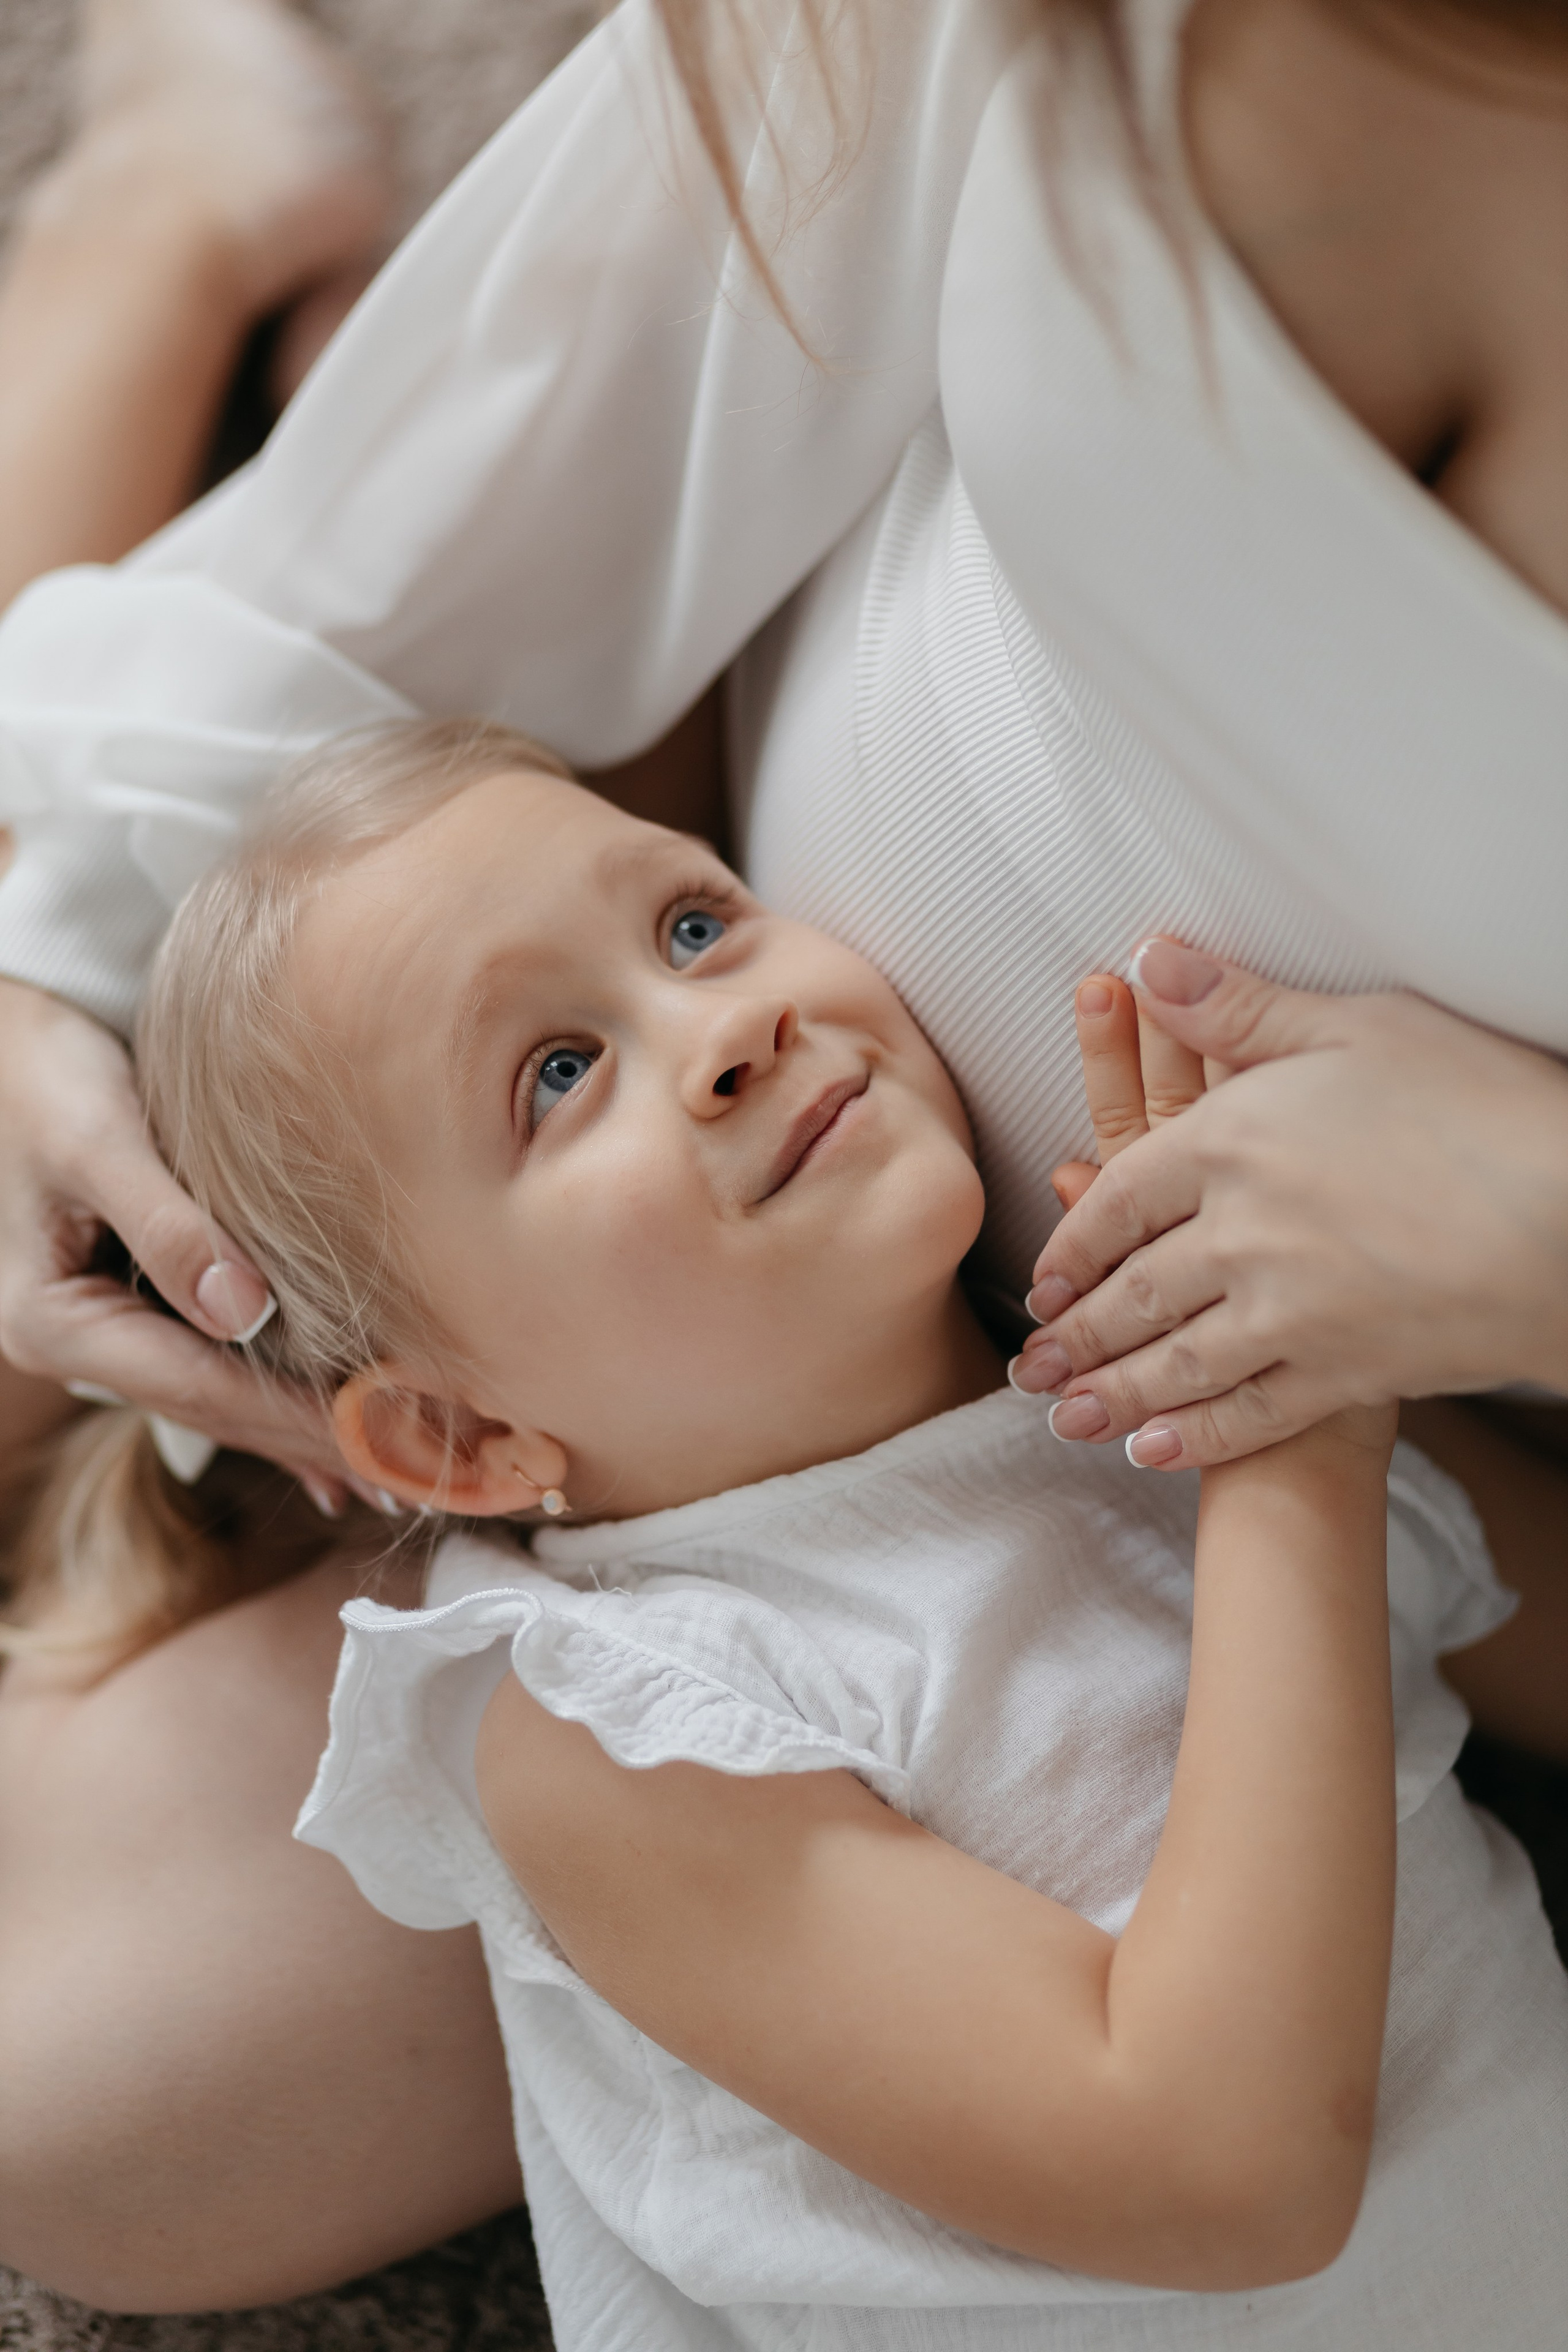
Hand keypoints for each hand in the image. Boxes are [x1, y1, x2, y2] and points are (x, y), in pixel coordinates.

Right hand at [0, 977, 352, 1506]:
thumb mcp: (97, 1141)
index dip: (289, 1416)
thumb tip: (242, 1311)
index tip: (374, 1435)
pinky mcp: (133, 1311)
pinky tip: (327, 1450)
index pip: (196, 1384)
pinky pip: (212, 1370)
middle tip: (406, 1474)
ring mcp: (103, 1334)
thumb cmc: (47, 1079)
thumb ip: (165, 1225)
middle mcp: (77, 1343)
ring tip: (384, 1474)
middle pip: (211, 1407)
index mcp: (55, 1320)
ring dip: (298, 1435)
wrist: (9, 1046)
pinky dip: (274, 1404)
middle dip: (307, 1441)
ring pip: (216, 1398)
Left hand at [1012, 942, 1567, 1468]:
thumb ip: (1239, 1007)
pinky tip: (1153, 1450)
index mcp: (1230, 1145)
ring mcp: (1288, 1316)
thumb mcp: (1356, 1027)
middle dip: (1074, 1334)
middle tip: (1029, 1366)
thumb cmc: (1479, 1106)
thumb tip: (1148, 961)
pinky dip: (1194, 1439)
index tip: (1045, 1273)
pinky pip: (1248, 1416)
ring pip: (1174, 1363)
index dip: (1074, 1241)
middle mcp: (1241, 1237)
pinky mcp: (1343, 1375)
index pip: (1120, 1198)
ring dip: (1108, 1394)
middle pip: (1133, 1293)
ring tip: (1061, 1417)